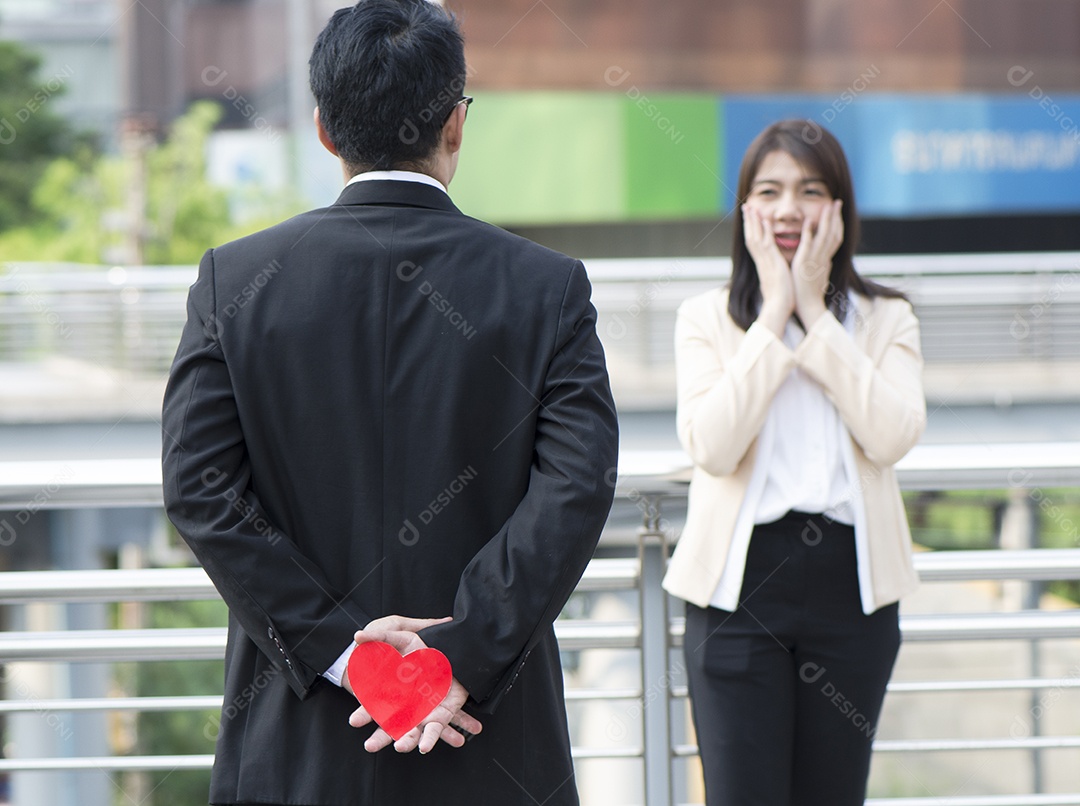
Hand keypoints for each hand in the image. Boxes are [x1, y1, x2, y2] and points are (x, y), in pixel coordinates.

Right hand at [347, 625, 482, 753]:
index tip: (354, 721)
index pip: (374, 706)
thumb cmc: (423, 647)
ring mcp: (422, 713)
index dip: (364, 714)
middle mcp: (405, 706)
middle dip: (379, 738)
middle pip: (388, 726)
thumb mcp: (400, 637)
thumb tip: (357, 635)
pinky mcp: (440, 716)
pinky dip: (430, 739)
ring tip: (400, 747)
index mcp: (392, 691)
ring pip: (410, 733)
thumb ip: (380, 637)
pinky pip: (434, 731)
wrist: (453, 652)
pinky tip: (425, 747)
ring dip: (405, 742)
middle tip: (369, 746)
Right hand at [741, 204, 794, 336]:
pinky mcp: (772, 263)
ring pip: (756, 237)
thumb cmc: (779, 299)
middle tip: (746, 206)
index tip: (750, 218)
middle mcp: (761, 261)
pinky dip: (765, 232)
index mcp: (762, 264)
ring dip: (753, 222)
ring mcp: (765, 261)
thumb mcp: (775, 281)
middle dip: (749, 221)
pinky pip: (767, 244)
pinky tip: (765, 221)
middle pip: (751, 237)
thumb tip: (774, 270)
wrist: (778, 308)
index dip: (752, 230)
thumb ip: (774, 272)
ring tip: (750, 208)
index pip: (754, 243)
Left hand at [791, 199, 843, 327]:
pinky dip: (809, 232)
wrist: (808, 307)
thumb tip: (828, 262)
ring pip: (824, 236)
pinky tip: (809, 220)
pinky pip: (807, 245)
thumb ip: (823, 267)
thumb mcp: (820, 277)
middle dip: (836, 217)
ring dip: (826, 219)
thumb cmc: (811, 294)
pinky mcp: (804, 263)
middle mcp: (823, 258)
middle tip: (837, 202)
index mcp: (826, 260)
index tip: (838, 213)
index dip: (838, 225)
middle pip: (833, 233)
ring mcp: (814, 260)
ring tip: (828, 205)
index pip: (836, 239)